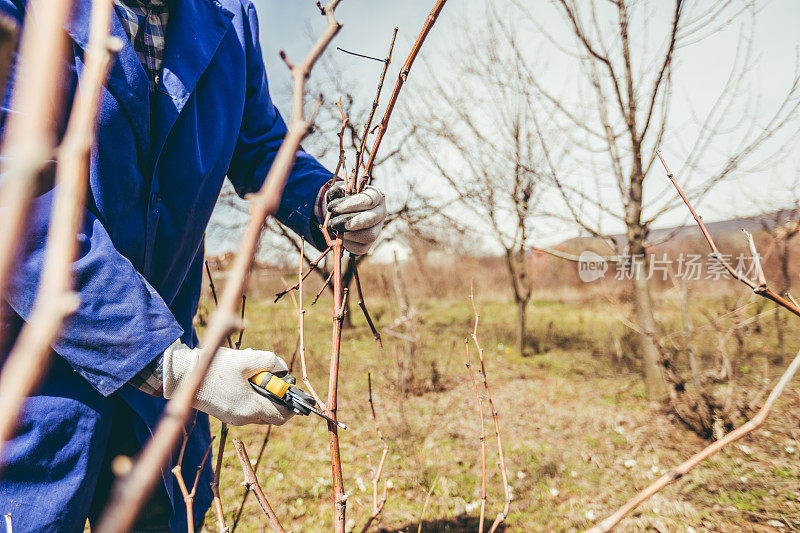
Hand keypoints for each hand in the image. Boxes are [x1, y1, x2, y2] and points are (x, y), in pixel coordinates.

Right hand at [162, 340, 293, 426]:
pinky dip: (250, 396)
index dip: (290, 405)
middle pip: (270, 414)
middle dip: (275, 396)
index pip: (281, 417)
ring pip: (258, 410)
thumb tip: (283, 368)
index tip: (290, 389)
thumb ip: (270, 361)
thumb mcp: (247, 358)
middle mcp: (243, 418)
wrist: (185, 375)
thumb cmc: (216, 367)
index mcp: (250, 408)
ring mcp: (233, 418)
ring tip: (252, 372)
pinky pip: (246, 408)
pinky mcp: (225, 414)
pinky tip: (241, 377)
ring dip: (261, 394)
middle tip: (270, 376)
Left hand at [325, 182, 385, 254]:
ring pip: (369, 236)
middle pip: (371, 219)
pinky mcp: (369, 244)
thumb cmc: (343, 199)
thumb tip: (332, 196)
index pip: (368, 201)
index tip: (332, 207)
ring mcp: (377, 230)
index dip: (349, 205)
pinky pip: (361, 248)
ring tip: (335, 228)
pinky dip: (347, 244)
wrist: (343, 212)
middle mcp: (381, 213)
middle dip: (349, 222)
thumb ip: (335, 192)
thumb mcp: (339, 192)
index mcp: (377, 196)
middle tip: (332, 222)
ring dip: (348, 234)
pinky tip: (339, 236)